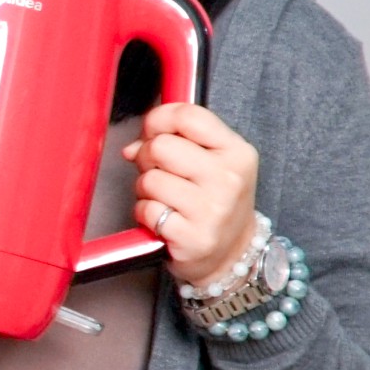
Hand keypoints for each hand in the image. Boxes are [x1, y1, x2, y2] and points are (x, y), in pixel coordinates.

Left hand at [123, 101, 262, 287]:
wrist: (232, 253)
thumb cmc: (214, 202)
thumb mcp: (212, 162)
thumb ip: (177, 140)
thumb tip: (133, 146)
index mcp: (236, 152)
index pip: (188, 115)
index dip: (159, 120)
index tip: (153, 132)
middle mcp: (228, 178)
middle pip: (161, 145)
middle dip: (148, 157)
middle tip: (158, 172)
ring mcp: (213, 209)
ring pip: (149, 179)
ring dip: (145, 189)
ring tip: (164, 199)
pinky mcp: (193, 237)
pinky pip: (147, 210)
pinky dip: (145, 213)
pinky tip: (162, 218)